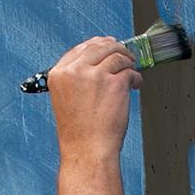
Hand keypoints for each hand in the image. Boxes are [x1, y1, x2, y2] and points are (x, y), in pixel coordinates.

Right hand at [46, 36, 140, 161]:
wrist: (87, 150)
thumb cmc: (79, 131)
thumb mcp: (66, 98)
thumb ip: (77, 77)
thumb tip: (99, 59)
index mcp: (59, 74)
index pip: (81, 48)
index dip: (98, 45)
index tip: (108, 45)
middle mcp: (75, 71)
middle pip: (100, 47)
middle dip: (116, 48)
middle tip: (126, 56)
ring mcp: (95, 76)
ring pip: (118, 56)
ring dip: (128, 62)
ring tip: (131, 71)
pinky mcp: (115, 83)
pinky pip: (130, 72)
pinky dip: (136, 77)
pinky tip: (135, 85)